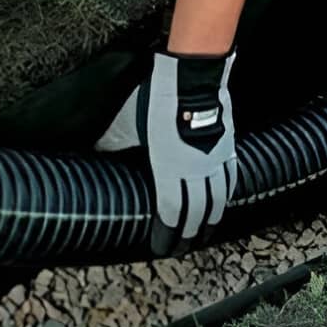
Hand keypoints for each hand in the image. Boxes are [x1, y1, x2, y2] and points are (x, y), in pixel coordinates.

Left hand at [106, 48, 237, 255]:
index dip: (168, 233)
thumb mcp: (126, 124)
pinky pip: (230, 178)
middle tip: (184, 249)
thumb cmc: (156, 100)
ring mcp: (214, 159)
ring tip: (206, 233)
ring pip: (218, 199)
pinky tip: (223, 201)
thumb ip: (115, 145)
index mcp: (169, 169)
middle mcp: (195, 170)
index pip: (171, 212)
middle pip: (197, 212)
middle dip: (189, 235)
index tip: (163, 247)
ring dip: (211, 220)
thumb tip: (95, 153)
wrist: (191, 77)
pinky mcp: (227, 146)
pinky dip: (225, 195)